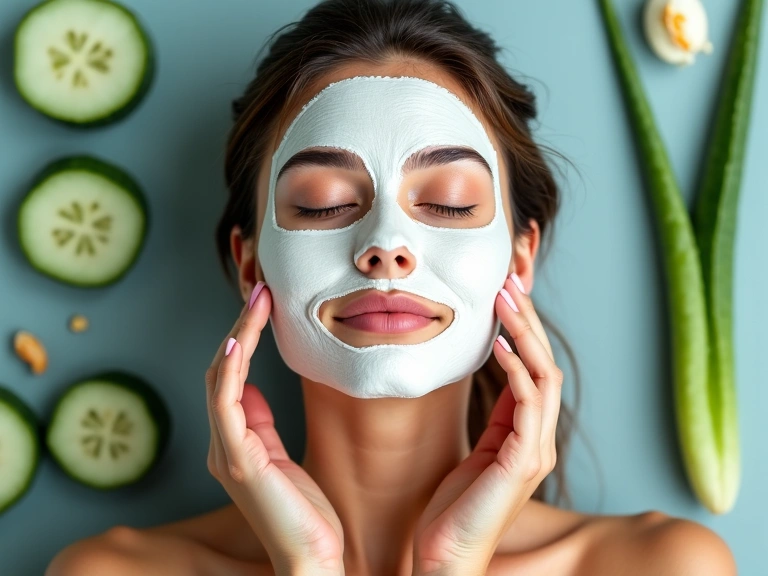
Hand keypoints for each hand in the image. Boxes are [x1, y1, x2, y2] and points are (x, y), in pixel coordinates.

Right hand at [205, 282, 343, 575]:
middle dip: (239, 326)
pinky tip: (236, 344)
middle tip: (261, 289)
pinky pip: (225, 407)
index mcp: (235, 441)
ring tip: (257, 300)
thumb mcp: (282, 457)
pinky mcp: (238, 461)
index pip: (230, 377)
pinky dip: (228, 372)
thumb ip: (261, 423)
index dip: (242, 337)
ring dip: (237, 336)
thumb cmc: (304, 512)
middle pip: (221, 371)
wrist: (313, 557)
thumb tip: (250, 386)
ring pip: (221, 380)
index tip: (263, 303)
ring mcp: (227, 451)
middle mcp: (223, 443)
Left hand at [412, 273, 562, 575]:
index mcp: (527, 434)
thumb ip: (493, 416)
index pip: (534, 369)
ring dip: (525, 333)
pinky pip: (527, 404)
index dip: (523, 329)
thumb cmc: (454, 506)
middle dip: (528, 320)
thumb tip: (491, 372)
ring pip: (544, 376)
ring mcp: (536, 450)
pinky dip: (516, 370)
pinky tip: (500, 345)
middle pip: (545, 364)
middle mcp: (539, 439)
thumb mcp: (476, 450)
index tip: (504, 293)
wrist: (445, 555)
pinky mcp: (523, 462)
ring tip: (504, 299)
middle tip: (509, 280)